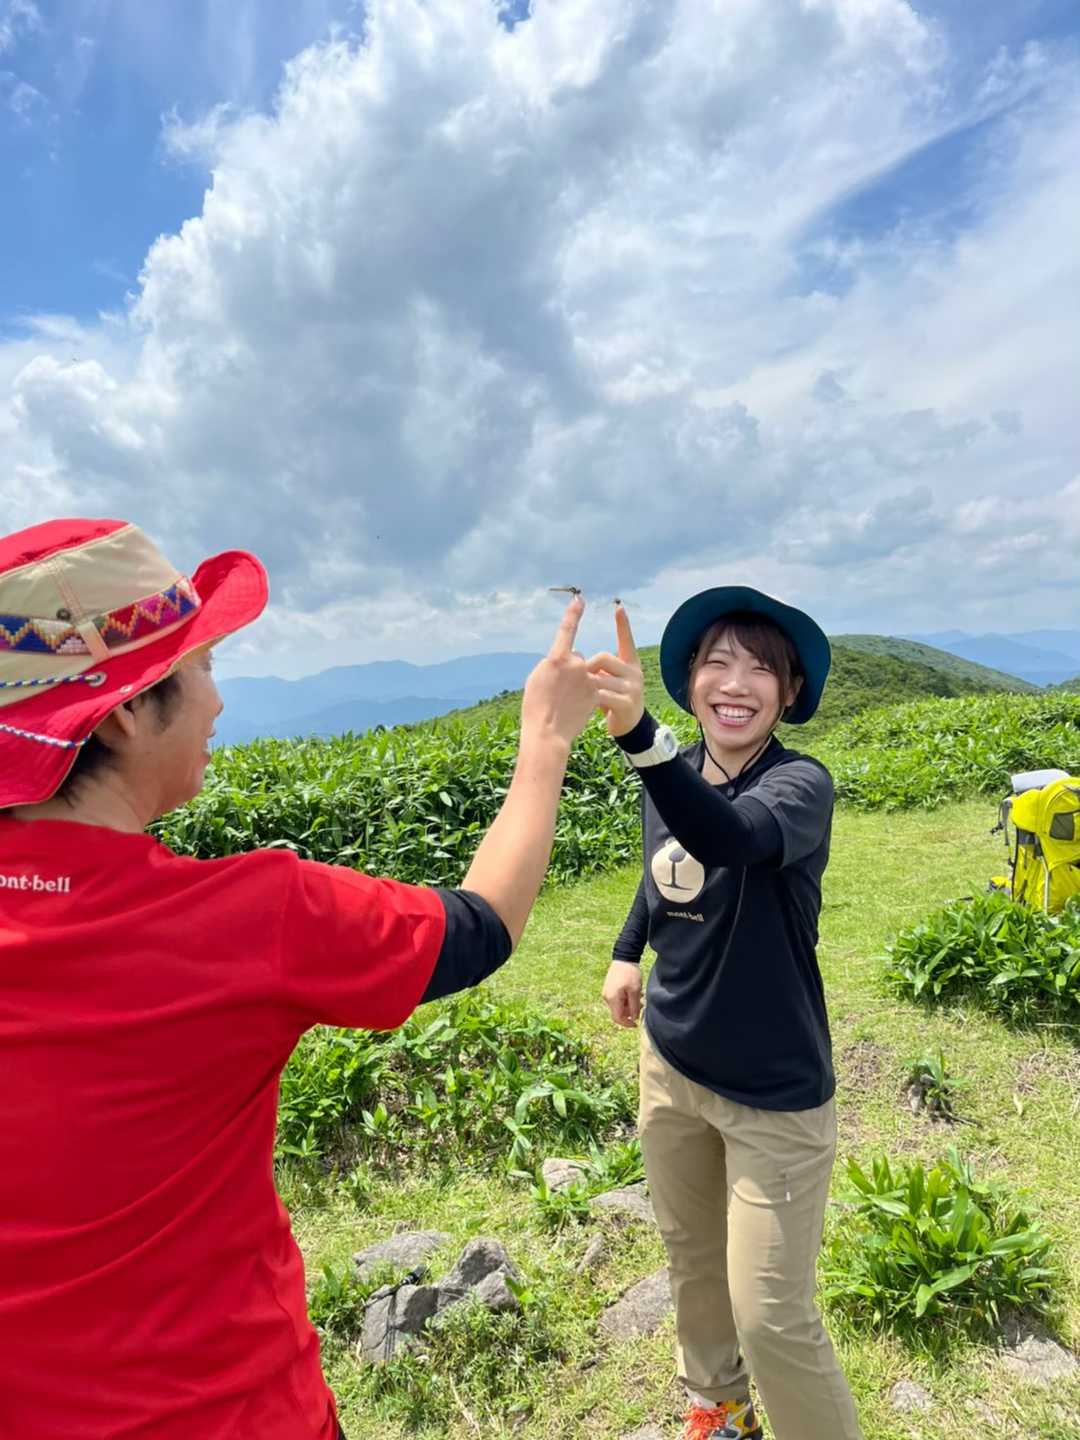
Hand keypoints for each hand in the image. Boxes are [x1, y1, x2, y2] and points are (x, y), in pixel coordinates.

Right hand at [520, 595, 602, 746]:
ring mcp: (587, 678)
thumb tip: (560, 660)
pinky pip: (594, 686)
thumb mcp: (536, 679)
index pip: (567, 631)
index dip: (573, 614)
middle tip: (560, 690)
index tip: (580, 599)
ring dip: (581, 683)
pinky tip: (577, 708)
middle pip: (577, 658)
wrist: (548, 732)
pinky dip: (587, 695)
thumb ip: (551, 665)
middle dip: (572, 670)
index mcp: (556, 658)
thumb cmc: (535, 707)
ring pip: (587, 673)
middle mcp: (574, 664)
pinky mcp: (596, 692)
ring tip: (568, 702)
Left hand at [588, 604, 644, 736]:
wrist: (628, 726)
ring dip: (587, 686)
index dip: (623, 624)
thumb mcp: (609, 680)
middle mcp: (634, 672)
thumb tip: (577, 655)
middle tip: (580, 679)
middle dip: (587, 667)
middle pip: (604, 658)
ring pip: (600, 678)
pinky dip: (590, 699)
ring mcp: (633, 688)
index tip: (619, 607)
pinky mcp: (627, 703)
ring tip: (584, 695)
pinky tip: (589, 705)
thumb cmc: (612, 698)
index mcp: (630, 663)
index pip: (626, 640)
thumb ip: (599, 668)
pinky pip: (602, 694)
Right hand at [602, 960, 642, 1027]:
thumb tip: (633, 1018)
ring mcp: (606, 992)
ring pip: (618, 1006)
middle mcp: (606, 997)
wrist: (624, 957)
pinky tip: (633, 993)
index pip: (617, 1018)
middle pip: (617, 1012)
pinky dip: (625, 999)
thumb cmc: (630, 974)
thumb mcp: (635, 991)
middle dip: (629, 1012)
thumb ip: (634, 1006)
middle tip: (640, 1005)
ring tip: (638, 997)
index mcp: (612, 999)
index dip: (627, 1024)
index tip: (636, 1024)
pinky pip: (616, 999)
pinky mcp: (608, 988)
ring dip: (628, 1005)